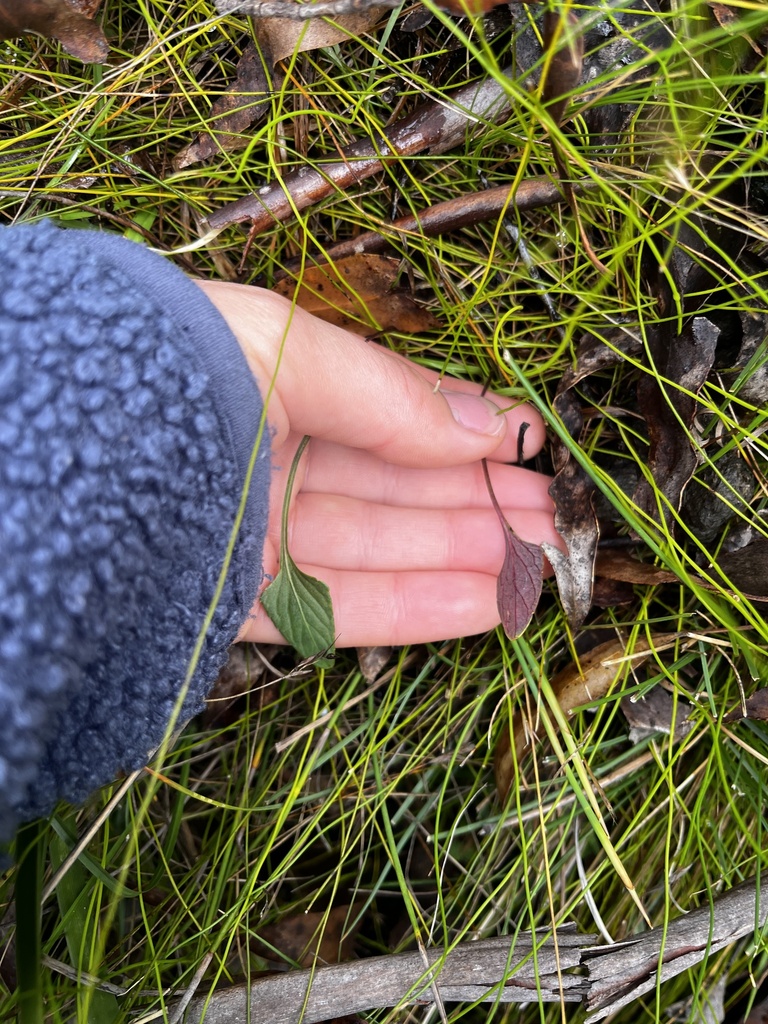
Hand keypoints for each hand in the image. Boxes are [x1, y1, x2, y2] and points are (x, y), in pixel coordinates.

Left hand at [198, 282, 561, 645]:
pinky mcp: (229, 605)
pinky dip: (411, 610)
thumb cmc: (176, 378)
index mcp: (270, 385)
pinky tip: (485, 605)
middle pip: (390, 487)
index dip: (463, 429)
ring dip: (461, 558)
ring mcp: (245, 536)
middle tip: (555, 516)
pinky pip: (331, 611)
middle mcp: (261, 460)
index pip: (385, 411)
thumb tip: (486, 424)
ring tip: (541, 563)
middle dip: (478, 500)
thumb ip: (388, 393)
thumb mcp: (289, 352)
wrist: (64, 464)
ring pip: (373, 551)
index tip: (532, 444)